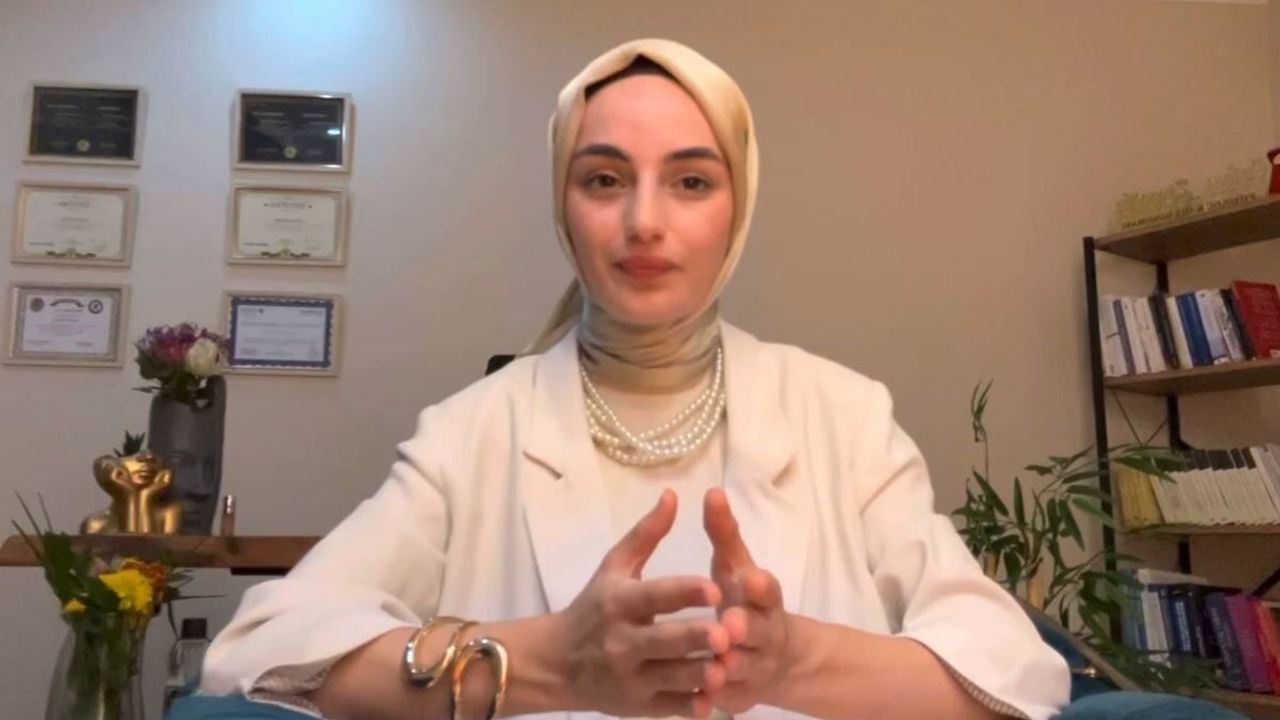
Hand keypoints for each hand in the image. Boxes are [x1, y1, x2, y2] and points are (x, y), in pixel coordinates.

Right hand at [554, 489, 729, 717]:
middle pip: (666, 641)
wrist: (557, 663)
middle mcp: (623, 641)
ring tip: (730, 666)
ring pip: (673, 678)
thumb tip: (674, 495)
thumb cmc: (593, 607)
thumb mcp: (614, 567)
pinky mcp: (638, 705)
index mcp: (620, 601)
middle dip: (697, 638)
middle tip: (727, 634)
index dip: (684, 591)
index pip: (655, 595)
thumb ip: (647, 534)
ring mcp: (631, 677)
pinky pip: (670, 708)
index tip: (714, 586)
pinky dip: (692, 705)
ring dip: (703, 674)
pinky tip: (713, 698)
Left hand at [703, 487, 791, 713]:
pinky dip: (716, 701)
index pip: (768, 589)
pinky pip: (729, 700)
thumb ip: (723, 533)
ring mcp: (756, 667)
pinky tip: (699, 700)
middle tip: (729, 625)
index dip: (761, 585)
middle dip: (745, 629)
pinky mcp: (741, 696)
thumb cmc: (743, 600)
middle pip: (759, 632)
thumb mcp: (735, 566)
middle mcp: (765, 633)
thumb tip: (711, 492)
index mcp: (764, 598)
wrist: (770, 656)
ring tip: (713, 666)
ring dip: (729, 668)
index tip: (751, 578)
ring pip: (743, 670)